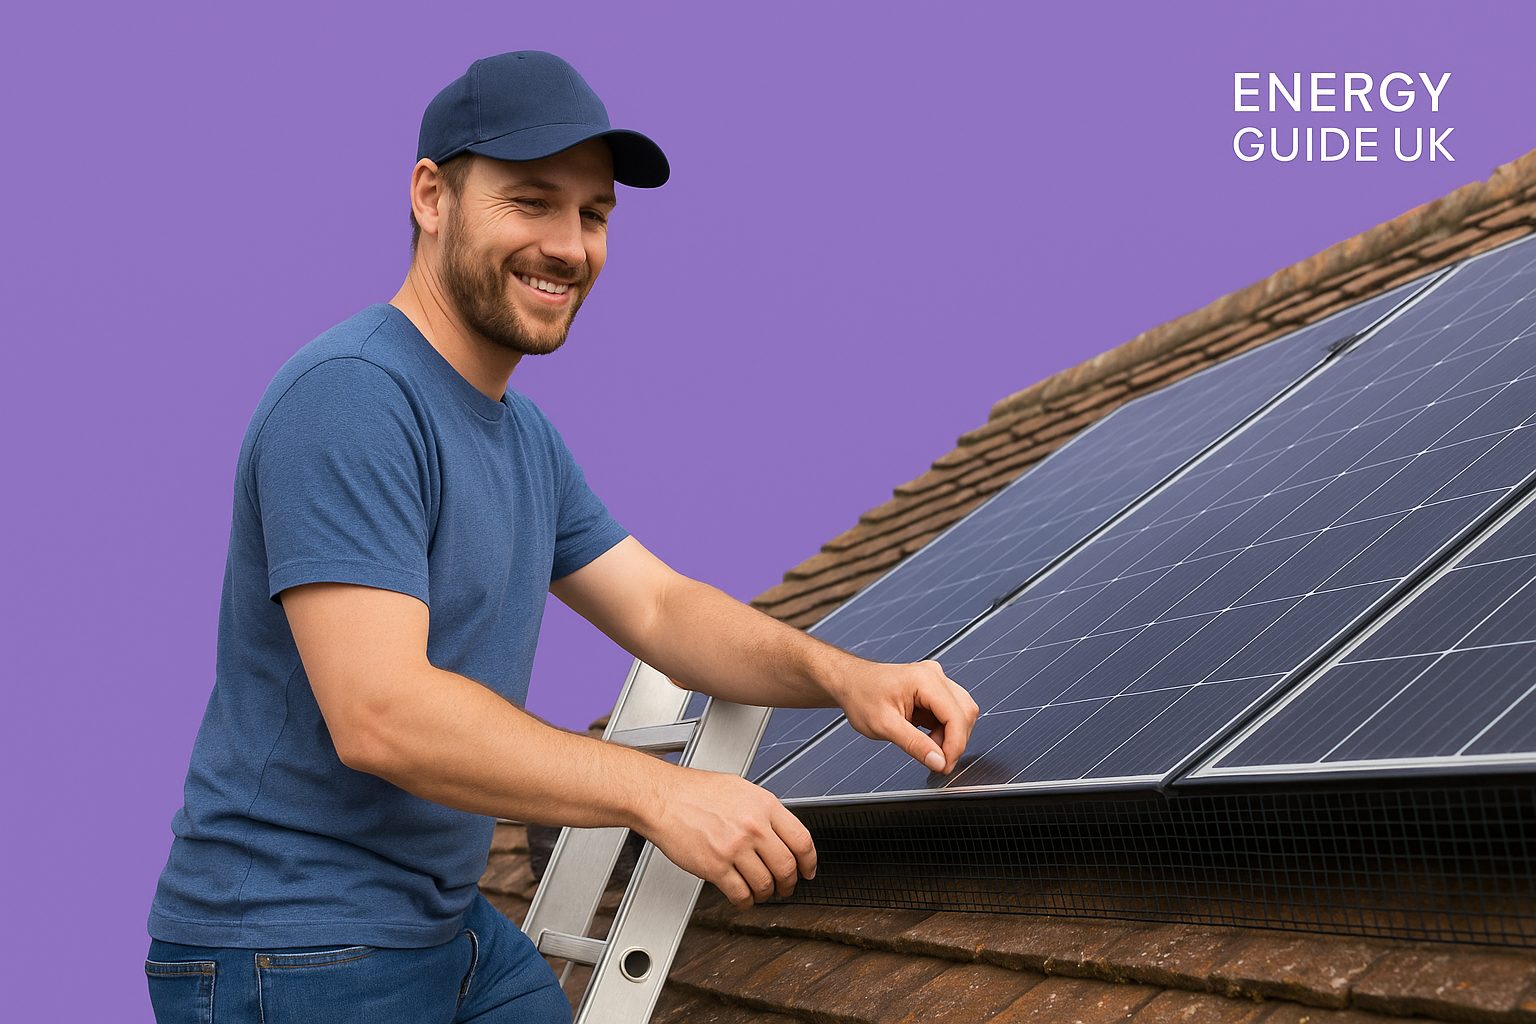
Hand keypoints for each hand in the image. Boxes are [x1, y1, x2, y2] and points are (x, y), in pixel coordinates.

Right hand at [637, 764, 815, 910]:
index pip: (802, 840)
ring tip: (762, 893)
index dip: (809, 862)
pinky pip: (741, 894)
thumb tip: (781, 830)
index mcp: (764, 805)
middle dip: (789, 883)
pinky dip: (746, 902)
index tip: (808, 871)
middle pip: (787, 867)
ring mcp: (735, 848)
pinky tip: (743, 898)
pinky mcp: (715, 867)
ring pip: (766, 884)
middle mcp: (753, 827)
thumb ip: (763, 810)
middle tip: (786, 887)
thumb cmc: (695, 791)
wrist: (663, 797)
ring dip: (767, 894)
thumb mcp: (741, 789)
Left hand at [831, 659, 979, 772]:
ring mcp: (936, 681)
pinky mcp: (934, 691)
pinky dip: (944, 732)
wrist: (850, 683)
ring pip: (961, 713)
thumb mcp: (884, 726)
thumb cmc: (861, 696)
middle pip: (965, 713)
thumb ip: (914, 744)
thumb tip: (939, 762)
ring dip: (951, 737)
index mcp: (924, 679)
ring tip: (928, 750)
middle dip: (955, 741)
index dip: (956, 744)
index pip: (956, 714)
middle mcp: (935, 676)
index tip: (945, 766)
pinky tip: (927, 740)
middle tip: (938, 763)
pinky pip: (951, 714)